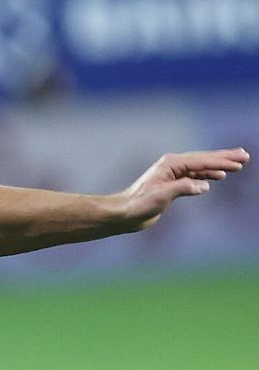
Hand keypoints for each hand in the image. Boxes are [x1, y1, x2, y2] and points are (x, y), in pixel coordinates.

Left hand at [109, 148, 247, 231]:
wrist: (124, 214)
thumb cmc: (138, 205)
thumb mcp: (161, 196)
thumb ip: (183, 188)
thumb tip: (205, 185)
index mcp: (171, 164)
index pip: (202, 161)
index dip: (221, 162)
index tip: (239, 163)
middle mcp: (173, 165)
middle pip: (204, 159)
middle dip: (225, 158)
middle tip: (245, 155)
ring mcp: (173, 174)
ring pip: (201, 167)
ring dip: (219, 166)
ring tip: (238, 164)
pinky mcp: (172, 184)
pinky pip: (195, 176)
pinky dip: (208, 175)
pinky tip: (218, 176)